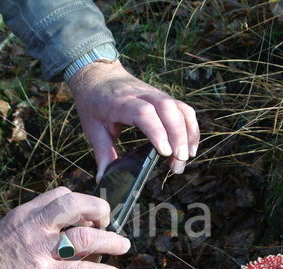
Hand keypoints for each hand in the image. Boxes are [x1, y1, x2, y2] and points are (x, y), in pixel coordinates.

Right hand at [0, 187, 129, 268]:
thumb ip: (37, 225)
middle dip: (100, 210)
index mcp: (27, 214)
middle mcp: (35, 226)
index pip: (61, 194)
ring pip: (84, 236)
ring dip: (110, 240)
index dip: (83, 202)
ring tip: (122, 246)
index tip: (92, 216)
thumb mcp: (11, 229)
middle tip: (108, 223)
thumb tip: (71, 228)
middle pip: (75, 204)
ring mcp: (39, 250)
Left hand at [69, 60, 199, 180]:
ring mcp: (156, 95)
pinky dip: (191, 129)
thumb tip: (105, 178)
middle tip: (178, 161)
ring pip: (180, 109)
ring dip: (188, 134)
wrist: (99, 75)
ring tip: (184, 159)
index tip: (164, 152)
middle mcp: (142, 95)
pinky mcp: (165, 98)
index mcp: (120, 102)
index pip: (144, 113)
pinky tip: (190, 149)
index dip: (157, 132)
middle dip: (178, 136)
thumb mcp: (92, 127)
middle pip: (168, 109)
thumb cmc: (94, 103)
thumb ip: (102, 152)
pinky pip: (184, 111)